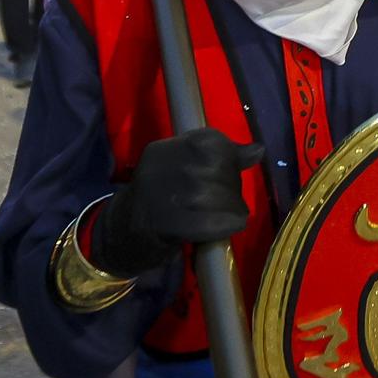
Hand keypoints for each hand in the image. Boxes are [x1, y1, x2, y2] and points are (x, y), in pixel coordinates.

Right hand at [92, 128, 263, 277]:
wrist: (119, 237)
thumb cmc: (161, 202)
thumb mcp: (184, 171)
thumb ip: (221, 158)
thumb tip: (258, 150)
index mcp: (164, 149)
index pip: (211, 140)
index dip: (229, 157)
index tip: (225, 173)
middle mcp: (160, 166)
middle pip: (216, 168)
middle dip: (231, 187)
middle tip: (225, 202)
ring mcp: (160, 195)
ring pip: (216, 195)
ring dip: (231, 208)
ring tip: (225, 216)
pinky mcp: (164, 224)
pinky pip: (209, 221)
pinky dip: (226, 225)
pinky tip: (228, 227)